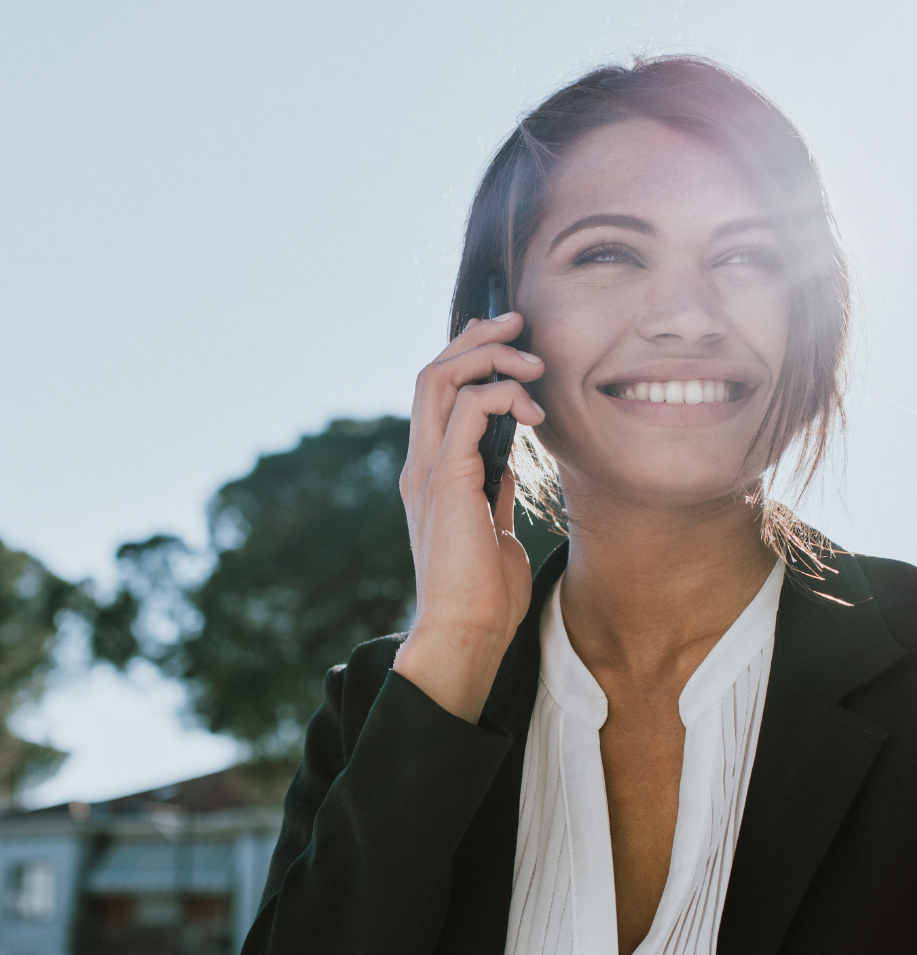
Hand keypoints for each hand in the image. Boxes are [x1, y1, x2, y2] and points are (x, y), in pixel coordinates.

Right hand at [393, 313, 545, 723]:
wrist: (466, 633)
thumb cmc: (484, 594)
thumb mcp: (493, 527)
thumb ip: (492, 490)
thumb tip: (507, 464)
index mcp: (431, 472)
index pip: (438, 393)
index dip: (469, 355)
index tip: (511, 340)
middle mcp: (421, 462)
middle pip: (432, 372)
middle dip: (476, 337)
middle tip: (519, 320)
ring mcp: (427, 469)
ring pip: (440, 379)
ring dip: (489, 357)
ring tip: (533, 362)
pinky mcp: (445, 480)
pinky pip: (464, 411)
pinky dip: (498, 394)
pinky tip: (531, 412)